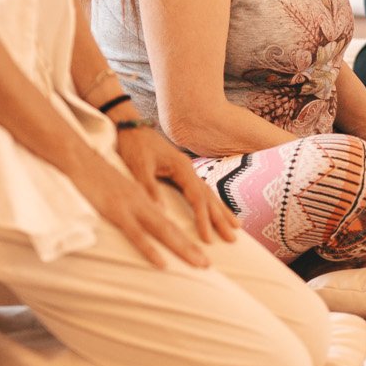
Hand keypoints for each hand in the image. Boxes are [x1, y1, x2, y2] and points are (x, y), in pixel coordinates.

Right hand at [68, 145, 211, 269]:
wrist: (79, 157)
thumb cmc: (94, 174)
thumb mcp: (117, 189)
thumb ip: (131, 201)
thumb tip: (141, 214)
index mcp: (144, 197)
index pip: (170, 221)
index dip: (186, 236)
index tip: (199, 252)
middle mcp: (143, 201)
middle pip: (172, 228)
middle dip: (192, 247)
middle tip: (208, 266)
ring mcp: (131, 206)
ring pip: (163, 231)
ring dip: (183, 248)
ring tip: (200, 264)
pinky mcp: (116, 211)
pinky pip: (136, 234)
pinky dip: (150, 250)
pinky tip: (162, 263)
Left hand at [112, 122, 238, 244]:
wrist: (130, 127)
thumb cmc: (134, 145)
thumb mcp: (138, 167)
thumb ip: (149, 188)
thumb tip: (162, 212)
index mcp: (181, 168)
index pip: (197, 197)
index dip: (203, 219)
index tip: (208, 239)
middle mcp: (188, 169)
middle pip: (209, 197)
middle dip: (220, 219)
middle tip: (232, 239)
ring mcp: (186, 170)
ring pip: (208, 193)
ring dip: (221, 211)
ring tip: (236, 227)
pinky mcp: (180, 172)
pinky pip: (200, 190)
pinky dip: (210, 202)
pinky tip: (216, 210)